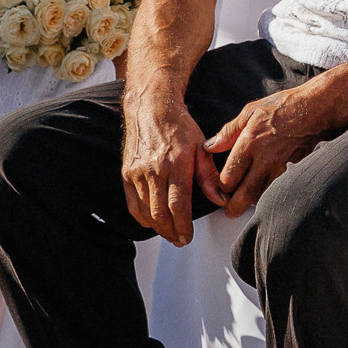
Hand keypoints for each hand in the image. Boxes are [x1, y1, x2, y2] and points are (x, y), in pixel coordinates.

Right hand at [122, 91, 209, 245]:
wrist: (152, 108)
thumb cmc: (179, 126)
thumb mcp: (202, 148)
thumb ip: (209, 176)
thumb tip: (221, 199)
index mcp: (176, 164)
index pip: (178, 204)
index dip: (183, 226)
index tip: (187, 237)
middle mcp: (154, 170)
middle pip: (159, 213)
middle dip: (170, 232)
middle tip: (180, 240)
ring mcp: (137, 172)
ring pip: (145, 212)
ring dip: (157, 228)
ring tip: (169, 233)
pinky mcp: (126, 173)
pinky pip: (132, 204)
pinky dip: (142, 218)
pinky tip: (152, 222)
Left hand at [204, 85, 327, 217]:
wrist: (319, 107)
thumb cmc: (286, 106)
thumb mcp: (251, 111)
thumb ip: (228, 132)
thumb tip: (210, 147)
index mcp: (250, 143)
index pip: (228, 178)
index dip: (222, 187)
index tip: (223, 186)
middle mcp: (266, 159)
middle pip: (244, 196)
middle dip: (234, 207)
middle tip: (230, 210)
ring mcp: (283, 168)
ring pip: (262, 198)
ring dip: (254, 202)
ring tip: (249, 200)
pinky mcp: (297, 172)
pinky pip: (280, 191)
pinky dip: (272, 195)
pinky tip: (269, 192)